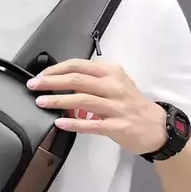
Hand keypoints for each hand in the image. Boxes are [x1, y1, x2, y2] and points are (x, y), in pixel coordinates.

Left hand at [26, 58, 167, 154]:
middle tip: (33, 86)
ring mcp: (116, 106)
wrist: (156, 126)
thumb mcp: (114, 83)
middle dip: (51, 82)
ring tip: (41, 102)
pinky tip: (59, 123)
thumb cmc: (129, 103)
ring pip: (82, 100)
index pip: (78, 65)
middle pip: (77, 80)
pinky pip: (92, 124)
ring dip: (58, 101)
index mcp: (111, 72)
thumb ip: (91, 81)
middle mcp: (113, 86)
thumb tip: (60, 81)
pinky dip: (74, 123)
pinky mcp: (117, 126)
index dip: (56, 69)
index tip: (40, 76)